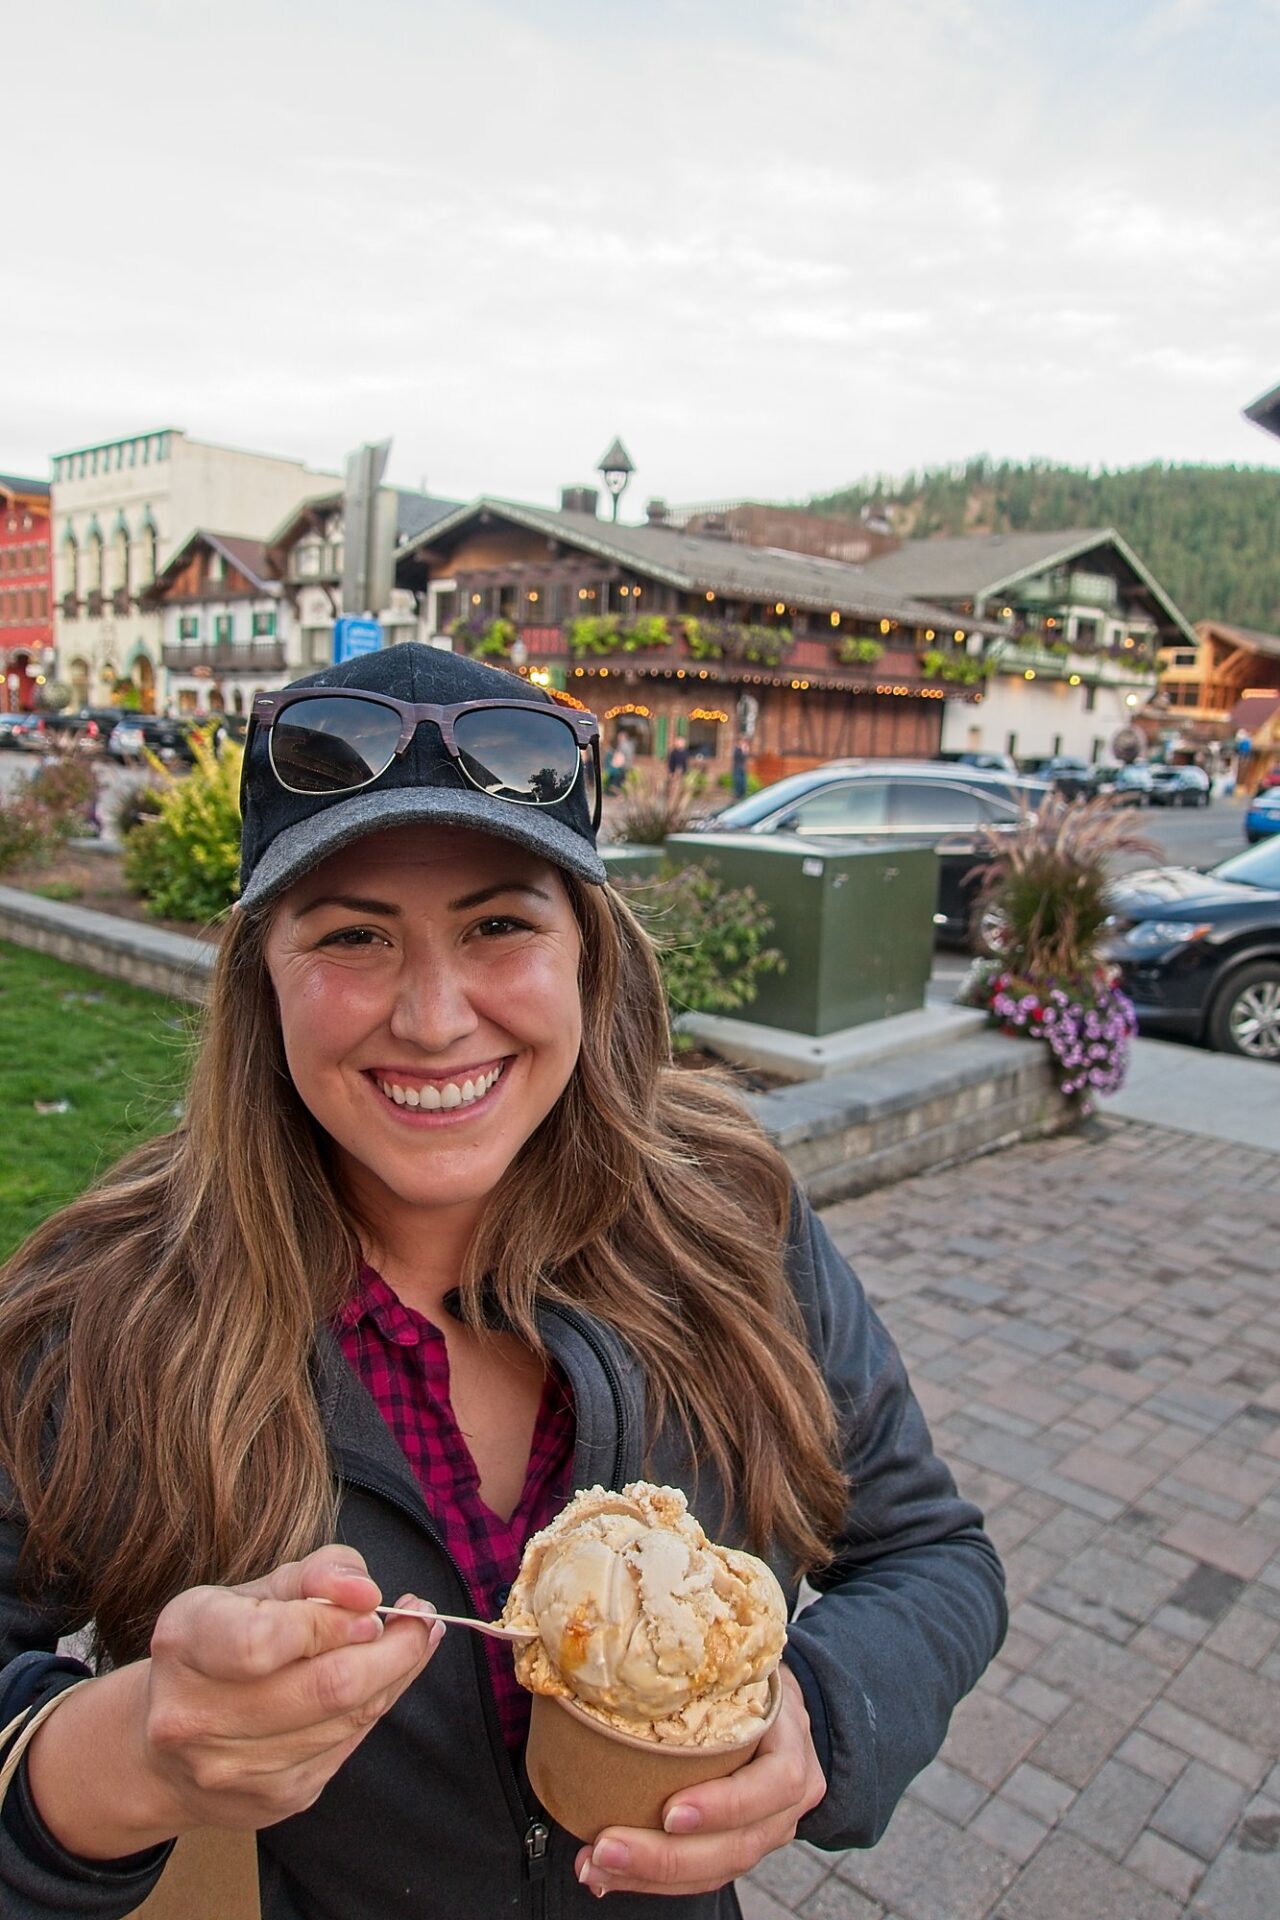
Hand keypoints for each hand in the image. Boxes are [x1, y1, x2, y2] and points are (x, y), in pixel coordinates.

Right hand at [27, 1546, 443, 1859]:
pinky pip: (346, 1746)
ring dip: (395, 1675)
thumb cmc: (224, 1644)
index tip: (373, 1603)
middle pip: (325, 1688)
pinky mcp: (271, 1800)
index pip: (264, 1640)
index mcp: (185, 1642)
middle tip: (421, 1618)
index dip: (330, 1622)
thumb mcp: (256, 1589)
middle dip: (393, 1650)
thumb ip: (316, 1574)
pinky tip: (383, 1680)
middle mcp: (195, 1714)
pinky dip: (376, 1706)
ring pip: (346, 1719)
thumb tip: (366, 1591)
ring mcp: (231, 1768)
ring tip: (413, 1639)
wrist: (167, 1751)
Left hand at [574, 1665, 825, 1898]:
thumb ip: (706, 1676)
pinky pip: (700, 1877)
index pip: (774, 1785)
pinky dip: (651, 1880)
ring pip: (715, 1871)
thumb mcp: (743, 1671)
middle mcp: (787, 1804)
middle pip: (736, 1845)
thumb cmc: (752, 1687)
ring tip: (596, 1866)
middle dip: (666, 1856)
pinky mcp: (739, 1849)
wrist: (785, 1718)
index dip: (724, 1804)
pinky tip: (608, 1876)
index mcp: (792, 1751)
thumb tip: (626, 1669)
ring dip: (649, 1875)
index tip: (670, 1811)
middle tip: (607, 1847)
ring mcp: (767, 1833)